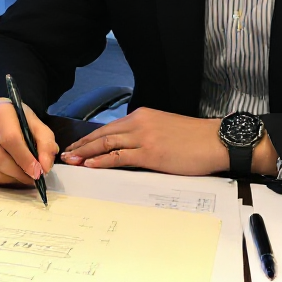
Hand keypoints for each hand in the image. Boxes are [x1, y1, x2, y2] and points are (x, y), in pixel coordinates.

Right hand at [0, 100, 58, 186]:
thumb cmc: (17, 122)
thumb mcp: (36, 125)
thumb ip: (46, 144)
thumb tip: (44, 167)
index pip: (10, 139)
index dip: (25, 159)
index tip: (37, 172)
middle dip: (17, 173)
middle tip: (30, 179)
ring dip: (7, 179)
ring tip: (19, 177)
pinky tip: (4, 175)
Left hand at [61, 108, 276, 175]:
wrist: (216, 141)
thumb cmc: (194, 138)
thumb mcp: (164, 129)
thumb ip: (145, 134)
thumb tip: (128, 147)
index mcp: (142, 115)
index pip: (108, 127)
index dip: (89, 138)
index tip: (75, 147)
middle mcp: (140, 123)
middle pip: (102, 134)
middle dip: (81, 146)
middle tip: (65, 155)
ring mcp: (144, 138)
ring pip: (107, 144)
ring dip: (86, 154)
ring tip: (71, 161)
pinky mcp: (151, 153)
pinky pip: (120, 157)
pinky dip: (102, 161)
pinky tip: (90, 165)